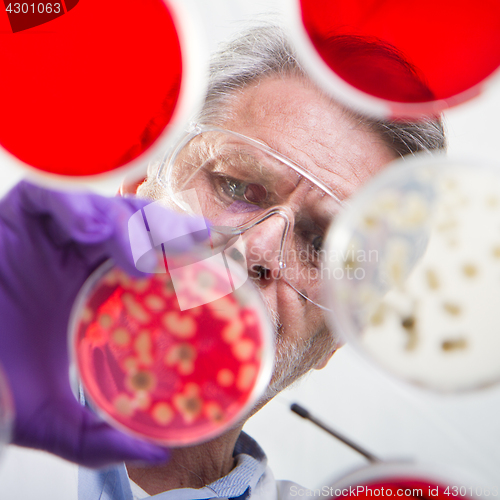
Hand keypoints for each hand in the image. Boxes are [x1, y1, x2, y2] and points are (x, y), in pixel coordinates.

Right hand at [0, 181, 204, 466]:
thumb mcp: (51, 418)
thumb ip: (96, 437)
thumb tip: (154, 453)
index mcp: (98, 289)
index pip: (154, 257)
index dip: (186, 252)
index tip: (217, 256)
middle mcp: (80, 258)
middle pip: (138, 225)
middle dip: (168, 231)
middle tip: (192, 247)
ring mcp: (50, 237)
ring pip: (105, 208)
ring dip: (130, 225)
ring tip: (141, 260)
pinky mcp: (17, 220)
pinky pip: (49, 196)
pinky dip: (73, 205)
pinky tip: (92, 229)